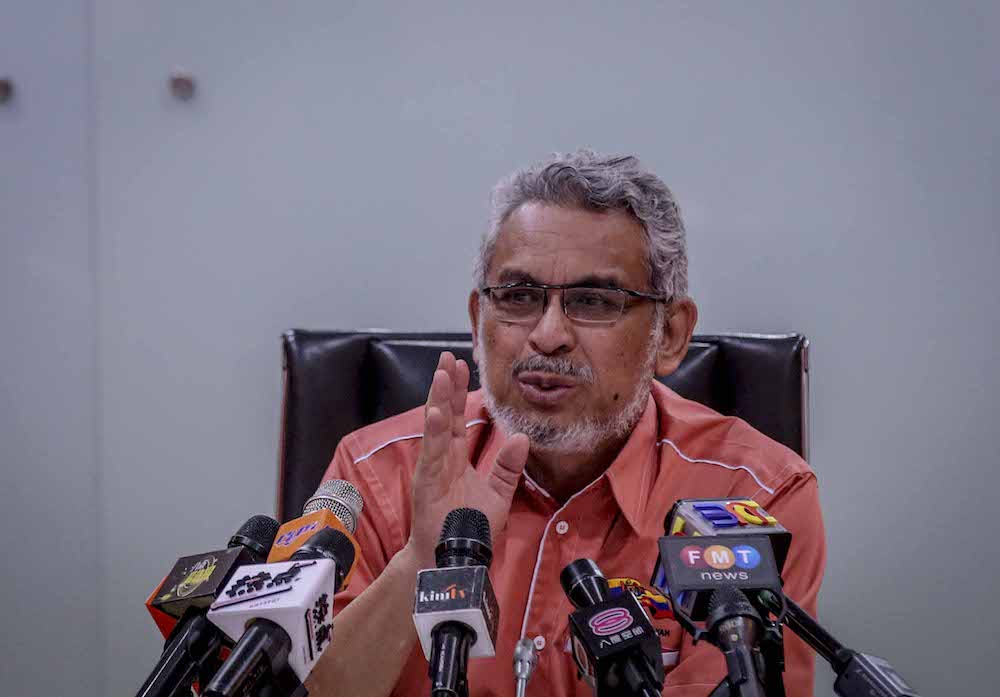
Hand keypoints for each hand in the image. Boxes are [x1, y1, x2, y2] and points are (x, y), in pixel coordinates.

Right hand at [406, 352, 529, 565]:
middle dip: (445, 386)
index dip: (459, 393)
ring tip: (441, 374)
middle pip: (443, 414)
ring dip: (438, 400)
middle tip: (447, 358)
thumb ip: (507, 467)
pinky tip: (436, 413)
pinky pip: (431, 454)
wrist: (453, 561)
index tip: (460, 366)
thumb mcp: (498, 494)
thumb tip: (522, 437)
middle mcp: (442, 459)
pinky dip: (433, 433)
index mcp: (456, 459)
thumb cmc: (471, 530)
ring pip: (435, 428)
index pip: (457, 419)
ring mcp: (432, 469)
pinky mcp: (426, 484)